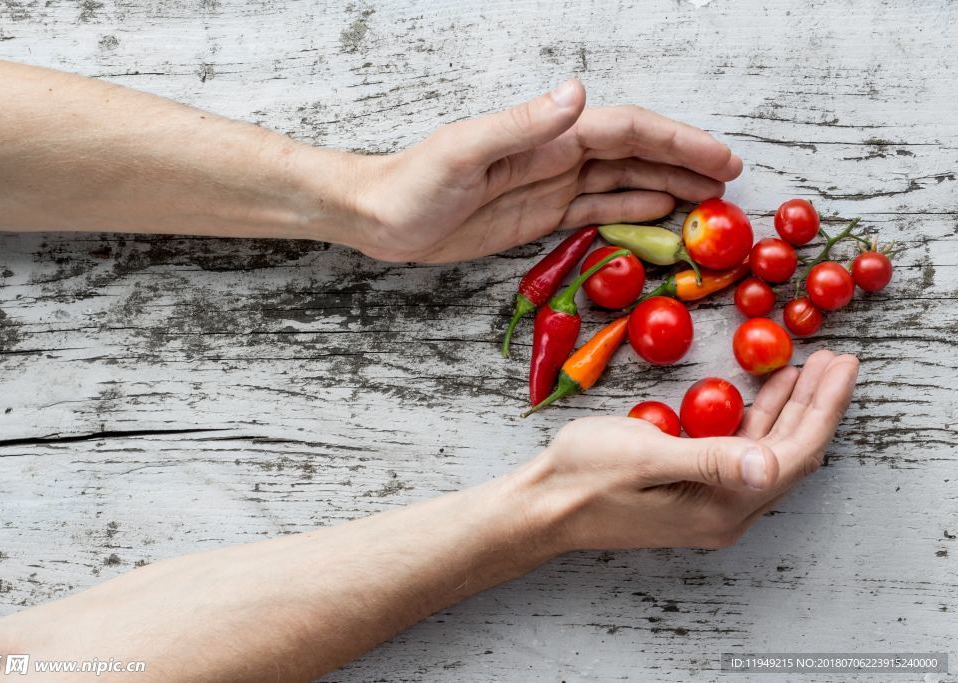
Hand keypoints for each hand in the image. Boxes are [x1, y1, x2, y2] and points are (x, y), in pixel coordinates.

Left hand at [348, 79, 741, 262]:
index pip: (625, 132)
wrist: (380, 217)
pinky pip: (596, 210)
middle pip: (636, 154)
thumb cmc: (412, 183)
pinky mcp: (539, 216)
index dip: (676, 142)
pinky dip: (631, 211)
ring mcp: (550, 185)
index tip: (719, 159)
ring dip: (667, 187)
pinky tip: (659, 213)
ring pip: (623, 181)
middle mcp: (556, 156)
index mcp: (546, 136)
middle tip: (731, 183)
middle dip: (685, 163)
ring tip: (709, 201)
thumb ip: (521, 125)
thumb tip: (577, 94)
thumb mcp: (463, 151)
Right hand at [516, 350, 858, 551]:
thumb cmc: (583, 476)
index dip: (822, 408)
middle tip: (837, 360)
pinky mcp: (693, 494)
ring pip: (768, 454)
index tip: (842, 366)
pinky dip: (759, 419)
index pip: (792, 455)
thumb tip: (769, 466)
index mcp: (720, 507)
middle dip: (816, 405)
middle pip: (790, 455)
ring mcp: (709, 506)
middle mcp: (724, 513)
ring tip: (809, 368)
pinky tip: (763, 393)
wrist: (542, 505)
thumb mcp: (643, 456)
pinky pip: (742, 455)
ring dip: (790, 410)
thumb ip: (708, 460)